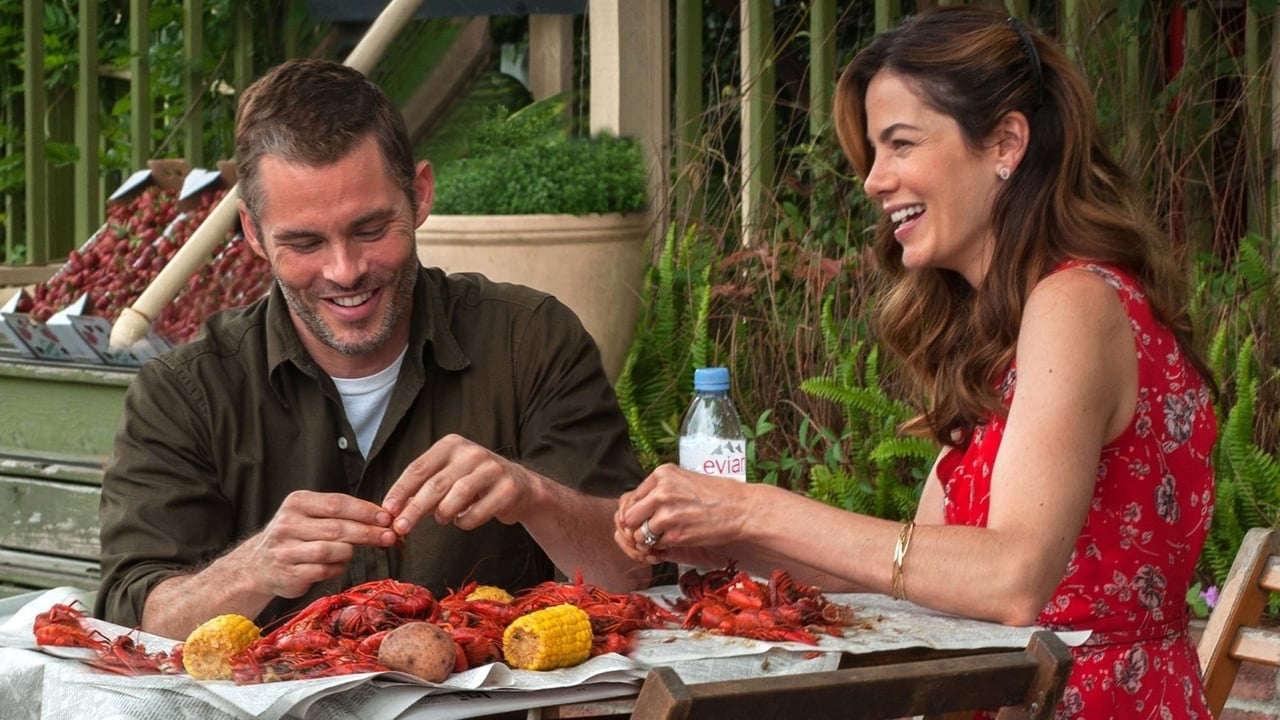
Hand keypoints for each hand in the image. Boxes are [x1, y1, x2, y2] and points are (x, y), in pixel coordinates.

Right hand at [238, 490, 395, 599]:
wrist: (259, 565)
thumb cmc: (295, 536)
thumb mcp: (310, 515)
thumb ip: (340, 514)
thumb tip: (382, 518)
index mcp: (297, 503)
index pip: (337, 503)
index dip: (365, 511)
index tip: (386, 517)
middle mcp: (288, 524)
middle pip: (337, 527)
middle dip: (367, 532)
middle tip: (389, 536)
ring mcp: (286, 550)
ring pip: (331, 550)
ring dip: (349, 552)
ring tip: (354, 551)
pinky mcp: (289, 574)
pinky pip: (324, 571)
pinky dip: (336, 568)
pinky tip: (337, 565)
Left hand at [382, 434, 538, 534]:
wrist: (520, 486)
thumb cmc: (475, 482)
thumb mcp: (448, 475)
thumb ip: (423, 488)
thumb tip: (393, 510)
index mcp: (451, 444)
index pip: (418, 468)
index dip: (400, 491)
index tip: (387, 510)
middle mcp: (472, 452)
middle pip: (435, 485)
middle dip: (414, 509)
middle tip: (401, 527)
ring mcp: (492, 468)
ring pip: (456, 497)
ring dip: (443, 514)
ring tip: (443, 519)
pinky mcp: (508, 488)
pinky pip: (477, 512)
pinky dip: (465, 522)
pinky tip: (465, 519)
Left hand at [612, 464, 744, 566]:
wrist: (742, 510)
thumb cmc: (718, 495)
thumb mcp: (685, 480)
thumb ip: (661, 489)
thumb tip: (639, 506)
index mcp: (662, 474)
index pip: (631, 497)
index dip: (636, 512)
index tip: (644, 518)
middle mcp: (661, 492)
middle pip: (629, 517)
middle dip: (637, 526)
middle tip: (649, 531)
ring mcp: (666, 514)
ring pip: (639, 534)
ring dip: (649, 539)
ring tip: (665, 536)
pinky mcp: (675, 535)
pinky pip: (656, 546)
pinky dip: (662, 547)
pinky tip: (677, 540)